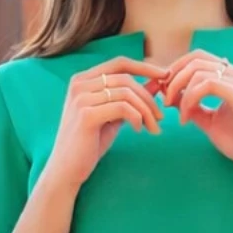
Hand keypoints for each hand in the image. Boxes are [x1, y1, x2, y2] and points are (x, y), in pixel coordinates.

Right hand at [45, 55, 167, 190]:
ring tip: (153, 128)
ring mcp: (81, 98)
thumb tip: (157, 83)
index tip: (165, 75)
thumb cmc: (89, 144)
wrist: (67, 169)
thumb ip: (130, 99)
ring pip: (126, 93)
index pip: (119, 63)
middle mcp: (79, 84)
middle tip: (160, 117)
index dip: (144, 67)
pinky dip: (137, 117)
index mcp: (83, 80)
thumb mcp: (113, 116)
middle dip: (148, 97)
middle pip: (126, 78)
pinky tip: (138, 129)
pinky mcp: (86, 115)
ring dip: (146, 111)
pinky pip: (122, 108)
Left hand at [156, 50, 232, 180]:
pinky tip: (185, 116)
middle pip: (197, 59)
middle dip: (175, 77)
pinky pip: (208, 84)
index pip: (200, 58)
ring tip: (177, 112)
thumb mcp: (208, 121)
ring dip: (181, 90)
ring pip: (199, 71)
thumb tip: (170, 95)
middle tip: (165, 99)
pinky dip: (191, 98)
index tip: (165, 90)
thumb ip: (193, 106)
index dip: (178, 69)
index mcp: (232, 77)